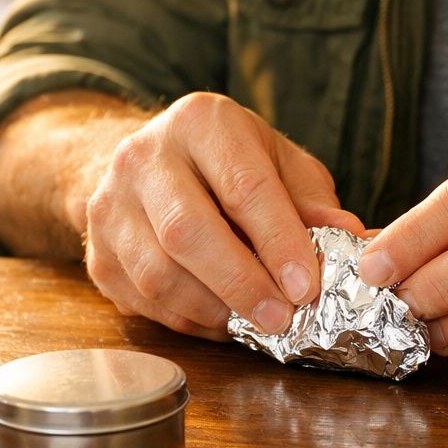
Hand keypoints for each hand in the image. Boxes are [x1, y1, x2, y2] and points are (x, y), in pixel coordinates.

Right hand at [81, 92, 363, 338]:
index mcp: (201, 122)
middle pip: (188, 232)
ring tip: (255, 325)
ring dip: (213, 309)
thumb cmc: (229, 164)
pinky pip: (142, 299)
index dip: (278, 242)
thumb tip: (351, 238)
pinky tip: (221, 321)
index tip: (308, 286)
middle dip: (241, 284)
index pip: (243, 186)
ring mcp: (110, 203)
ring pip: (157, 273)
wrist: (151, 163)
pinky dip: (187, 321)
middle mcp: (144, 156)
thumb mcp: (278, 163)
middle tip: (282, 319)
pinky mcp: (96, 250)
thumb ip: (312, 201)